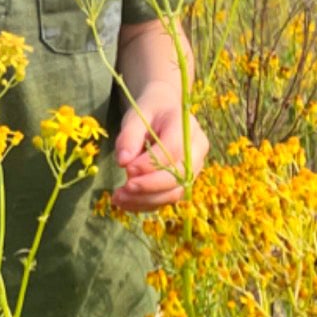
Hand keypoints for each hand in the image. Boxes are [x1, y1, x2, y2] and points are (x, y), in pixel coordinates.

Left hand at [112, 92, 207, 210]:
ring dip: (145, 200)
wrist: (165, 112)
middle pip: (178, 176)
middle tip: (122, 189)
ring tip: (119, 198)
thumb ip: (129, 136)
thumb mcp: (136, 116)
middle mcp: (197, 150)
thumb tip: (123, 161)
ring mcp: (193, 168)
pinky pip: (167, 199)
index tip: (126, 168)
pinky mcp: (183, 182)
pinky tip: (126, 202)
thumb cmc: (150, 112)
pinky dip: (146, 204)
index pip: (173, 150)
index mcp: (186, 127)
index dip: (149, 164)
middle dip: (148, 186)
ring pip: (174, 192)